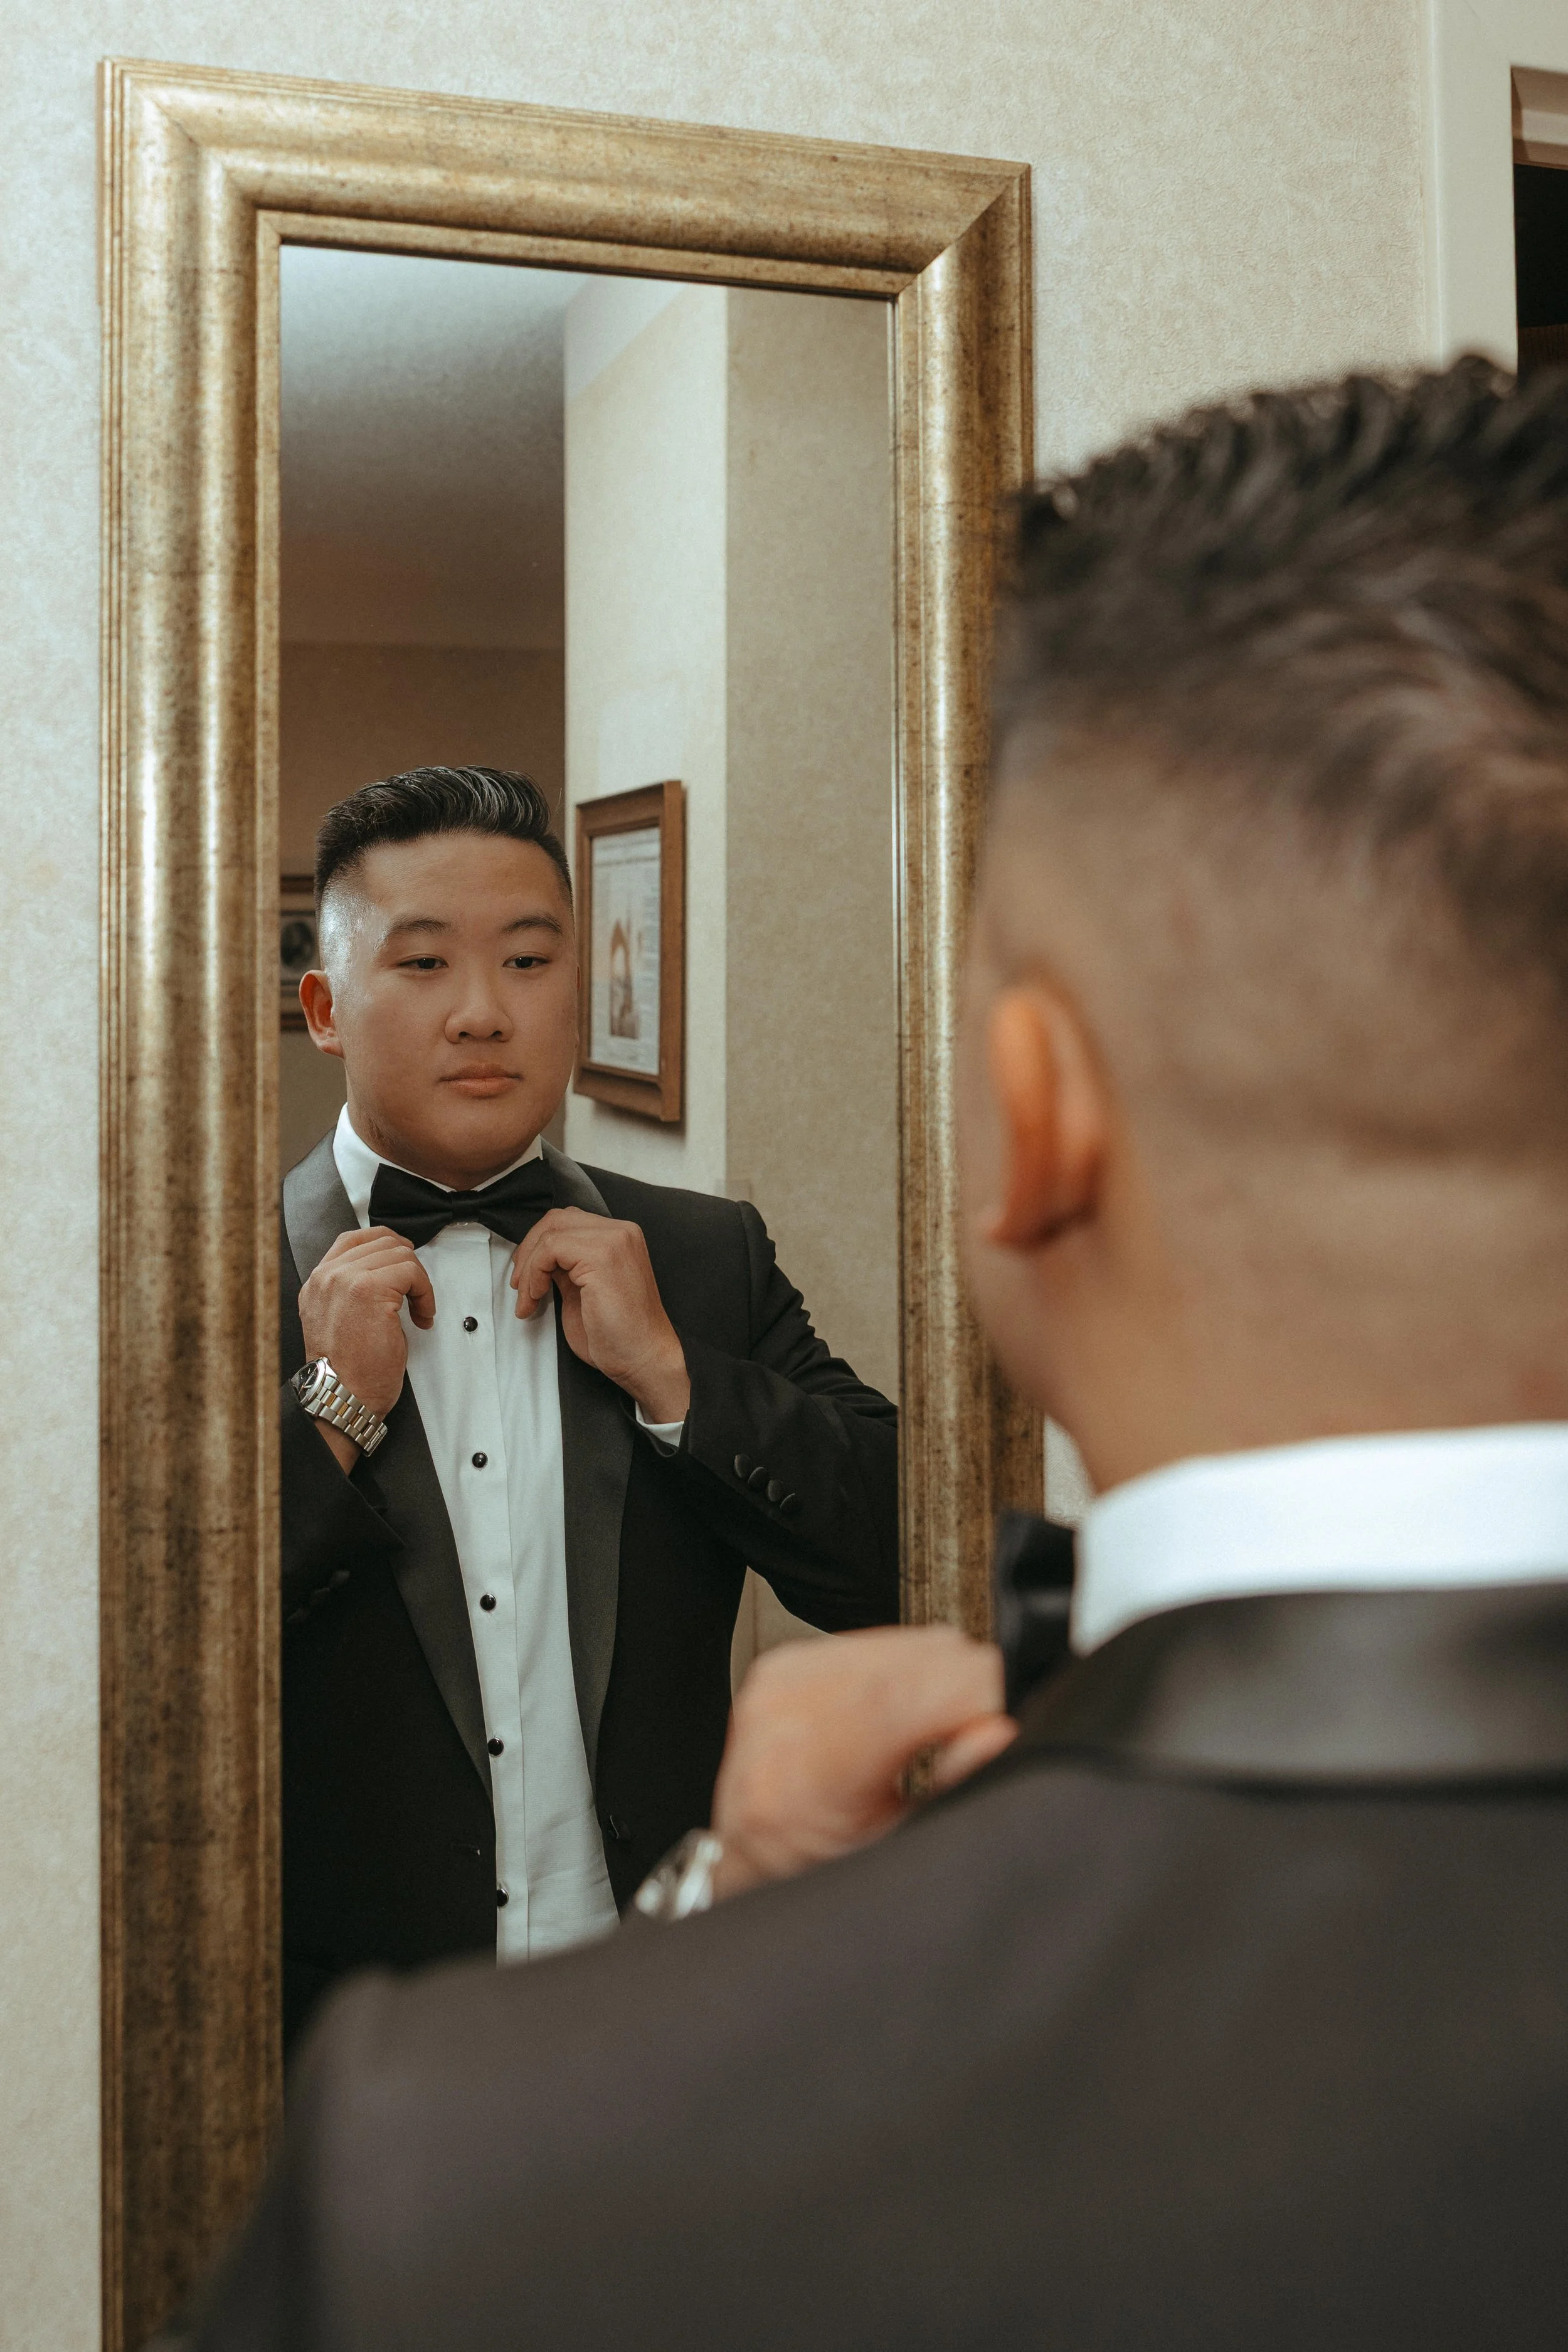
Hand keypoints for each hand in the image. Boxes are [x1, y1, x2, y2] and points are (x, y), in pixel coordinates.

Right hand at [297, 1227, 435, 1464]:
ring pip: (399, 1253)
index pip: (353, 1239)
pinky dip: (425, 1293)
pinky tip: (421, 1316)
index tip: (405, 1263)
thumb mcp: (339, 1321)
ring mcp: (345, 1279)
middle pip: (381, 1241)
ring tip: (418, 1310)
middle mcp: (327, 1277)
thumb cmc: (348, 1372)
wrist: (342, 1396)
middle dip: (408, 1265)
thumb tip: (386, 1273)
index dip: (387, 1244)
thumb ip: (351, 1291)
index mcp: (317, 1283)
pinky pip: (411, 1271)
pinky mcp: (369, 1289)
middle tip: (417, 1293)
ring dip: (419, 1282)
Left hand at [510, 1209, 690, 1422]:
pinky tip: (535, 1298)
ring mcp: (614, 1241)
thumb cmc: (619, 1335)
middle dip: (529, 1251)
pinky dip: (534, 1274)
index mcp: (621, 1238)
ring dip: (529, 1267)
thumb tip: (538, 1258)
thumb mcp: (584, 1290)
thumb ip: (566, 1267)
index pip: (568, 1222)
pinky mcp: (602, 1256)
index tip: (525, 1277)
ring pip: (551, 1233)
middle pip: (557, 1220)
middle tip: (520, 1285)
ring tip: (527, 1298)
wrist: (644, 1359)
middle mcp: (621, 1232)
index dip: (538, 1246)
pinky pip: (550, 1249)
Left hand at [709, 1625, 1016, 1899]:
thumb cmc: (817, 1868)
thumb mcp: (893, 1850)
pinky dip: (908, 1669)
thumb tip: (996, 1734)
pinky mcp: (786, 1661)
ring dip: (936, 1677)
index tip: (1000, 1720)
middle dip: (963, 1688)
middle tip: (972, 1735)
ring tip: (931, 1730)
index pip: (899, 1697)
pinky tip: (903, 1710)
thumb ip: (947, 1792)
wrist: (755, 1855)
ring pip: (902, 1641)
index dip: (971, 1696)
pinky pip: (878, 1638)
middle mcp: (782, 1718)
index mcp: (805, 1779)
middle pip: (909, 1661)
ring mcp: (779, 1683)